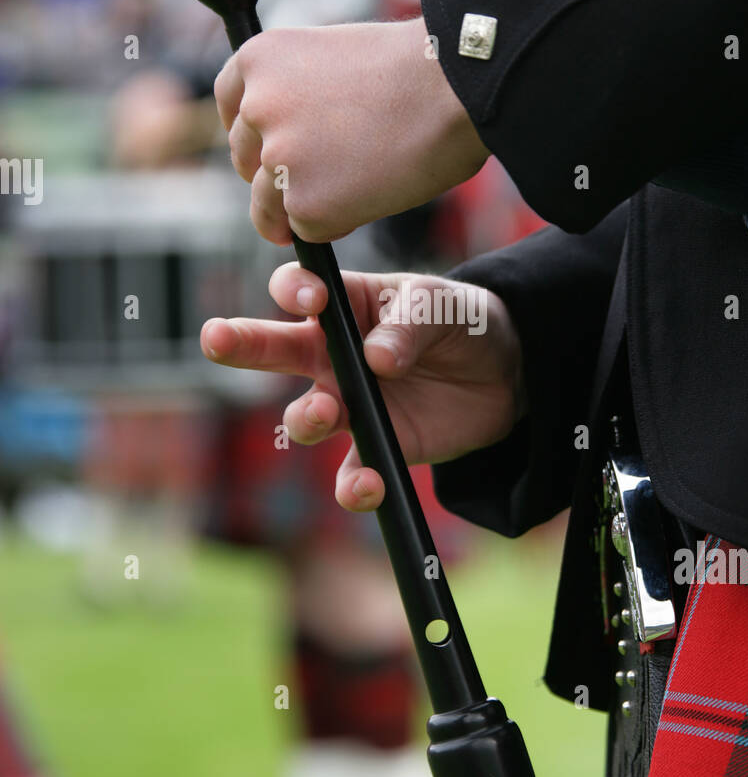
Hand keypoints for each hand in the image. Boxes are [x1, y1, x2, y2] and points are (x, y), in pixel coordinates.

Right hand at [200, 262, 525, 511]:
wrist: (503, 375)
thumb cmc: (458, 321)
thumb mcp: (441, 307)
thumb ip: (409, 325)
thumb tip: (377, 359)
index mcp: (344, 305)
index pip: (299, 290)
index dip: (295, 291)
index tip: (312, 300)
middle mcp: (332, 354)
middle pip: (274, 350)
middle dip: (241, 343)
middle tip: (215, 338)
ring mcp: (348, 403)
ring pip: (304, 416)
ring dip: (305, 417)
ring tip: (323, 413)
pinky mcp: (374, 447)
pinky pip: (348, 473)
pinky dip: (352, 485)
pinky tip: (368, 485)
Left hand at [214, 16, 489, 244]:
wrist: (458, 85)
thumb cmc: (417, 68)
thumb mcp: (335, 55)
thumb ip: (299, 89)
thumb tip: (289, 135)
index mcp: (259, 59)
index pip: (231, 108)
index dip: (255, 134)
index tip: (274, 149)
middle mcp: (257, 107)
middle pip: (248, 161)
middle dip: (279, 173)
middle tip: (333, 170)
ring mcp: (278, 159)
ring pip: (270, 205)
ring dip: (304, 206)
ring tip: (358, 186)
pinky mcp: (305, 205)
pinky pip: (309, 229)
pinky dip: (338, 222)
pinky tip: (373, 193)